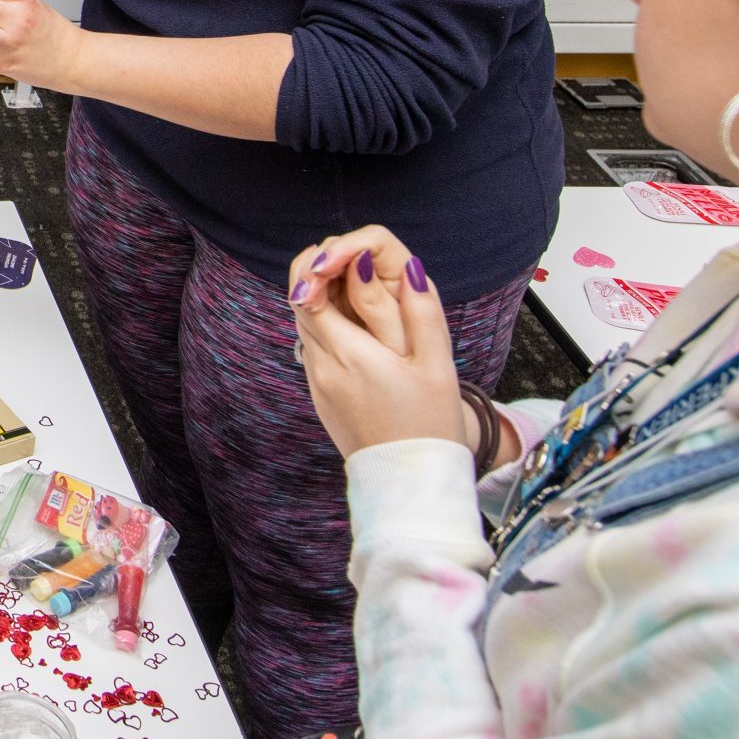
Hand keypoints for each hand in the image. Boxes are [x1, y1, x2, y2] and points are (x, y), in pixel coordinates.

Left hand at [288, 226, 469, 460]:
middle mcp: (321, 365)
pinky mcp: (319, 396)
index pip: (308, 290)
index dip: (323, 265)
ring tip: (362, 294)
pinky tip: (361, 333)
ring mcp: (316, 382)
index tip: (349, 257)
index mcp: (347, 352)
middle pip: (301, 303)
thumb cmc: (430, 424)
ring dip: (324, 302)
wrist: (410, 482)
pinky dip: (328, 329)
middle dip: (321, 277)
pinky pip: (314, 349)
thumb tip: (407, 265)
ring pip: (306, 325)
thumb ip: (420, 309)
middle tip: (354, 265)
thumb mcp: (437, 363)